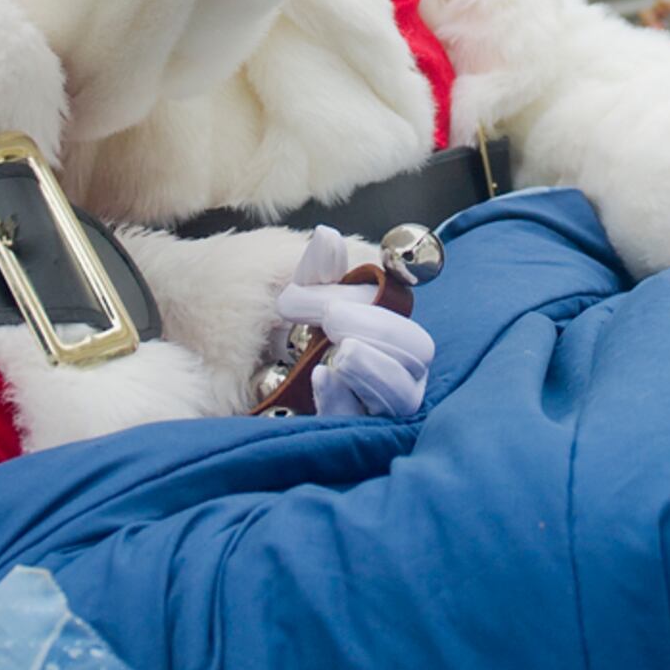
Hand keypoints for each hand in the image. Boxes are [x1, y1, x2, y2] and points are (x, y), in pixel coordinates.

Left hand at [273, 226, 435, 418]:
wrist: (253, 378)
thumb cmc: (290, 332)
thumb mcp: (299, 296)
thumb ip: (316, 270)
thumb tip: (327, 237)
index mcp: (390, 329)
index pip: (403, 315)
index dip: (374, 303)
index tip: (325, 298)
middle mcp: (397, 368)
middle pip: (416, 351)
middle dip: (378, 330)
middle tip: (333, 318)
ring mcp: (380, 405)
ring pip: (403, 394)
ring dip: (374, 368)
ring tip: (342, 352)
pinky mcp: (356, 433)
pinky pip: (363, 422)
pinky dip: (344, 398)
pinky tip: (322, 378)